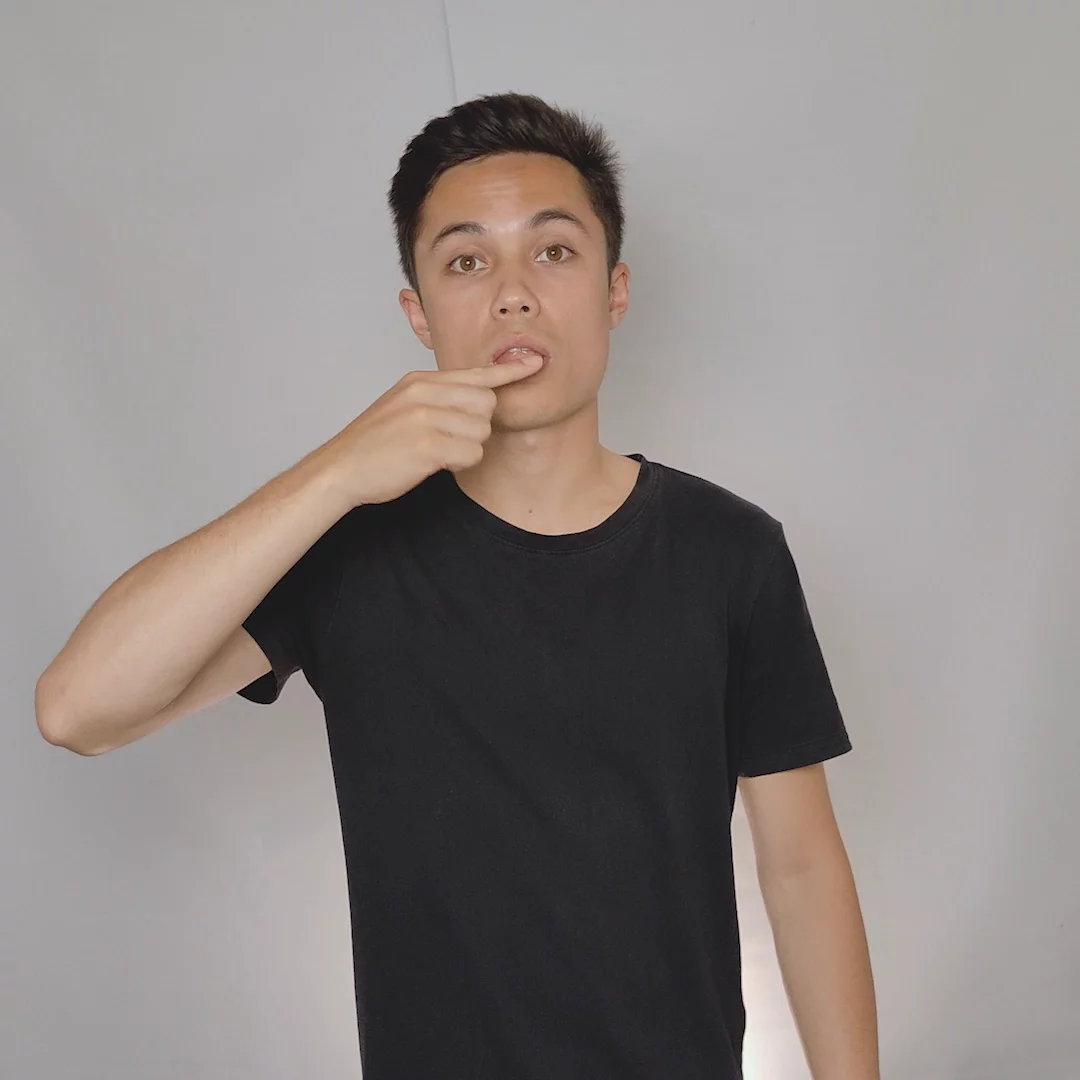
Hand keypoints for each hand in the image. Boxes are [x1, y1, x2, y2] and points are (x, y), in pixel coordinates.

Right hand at [321, 352, 544, 507]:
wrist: (340, 470)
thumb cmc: (374, 445)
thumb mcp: (402, 406)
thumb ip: (436, 398)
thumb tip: (477, 399)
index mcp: (420, 381)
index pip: (475, 373)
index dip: (509, 371)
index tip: (534, 364)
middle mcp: (424, 393)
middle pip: (487, 403)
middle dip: (477, 425)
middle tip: (449, 439)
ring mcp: (426, 417)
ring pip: (482, 430)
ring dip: (467, 447)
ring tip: (436, 452)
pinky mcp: (428, 444)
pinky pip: (472, 452)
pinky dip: (460, 462)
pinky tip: (435, 463)